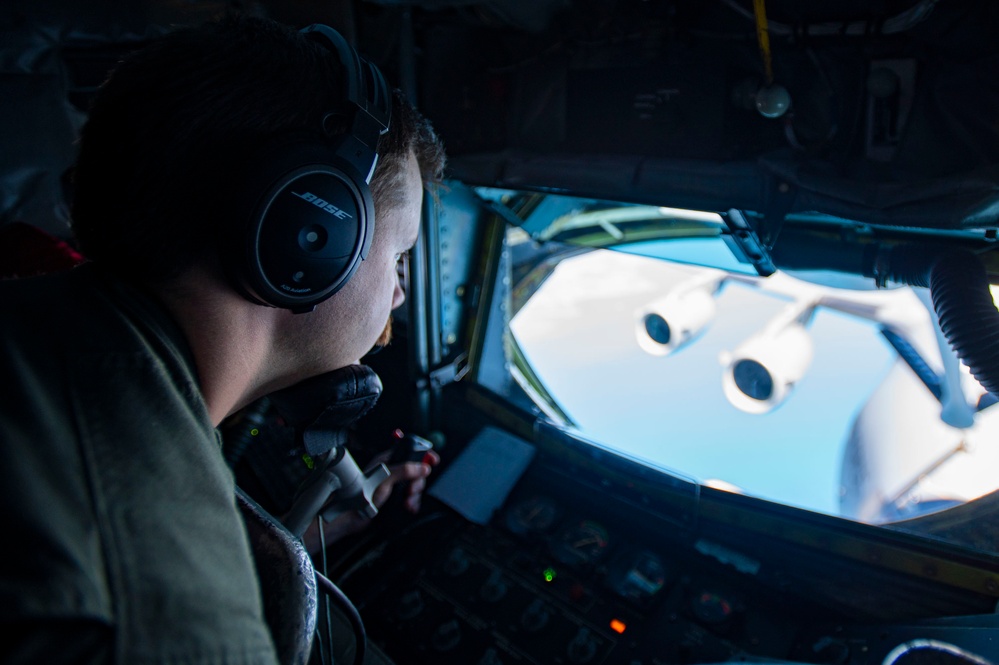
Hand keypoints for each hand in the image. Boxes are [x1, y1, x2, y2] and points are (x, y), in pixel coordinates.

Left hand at [303, 450, 439, 552]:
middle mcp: (392, 470)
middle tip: (412, 489)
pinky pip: (410, 498)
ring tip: (408, 502)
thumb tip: (423, 466)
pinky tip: (408, 507)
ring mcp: (393, 484)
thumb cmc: (360, 494)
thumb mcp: (385, 479)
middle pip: (416, 470)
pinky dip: (412, 503)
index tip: (432, 459)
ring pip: (414, 485)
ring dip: (415, 495)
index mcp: (388, 460)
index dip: (422, 454)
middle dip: (418, 481)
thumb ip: (405, 470)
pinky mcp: (394, 498)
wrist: (352, 517)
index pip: (410, 450)